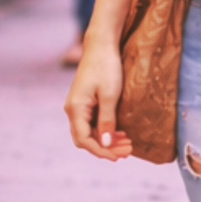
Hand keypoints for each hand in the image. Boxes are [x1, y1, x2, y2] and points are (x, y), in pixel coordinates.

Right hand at [64, 33, 133, 160]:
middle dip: (105, 148)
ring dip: (107, 140)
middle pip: (85, 139)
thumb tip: (105, 144)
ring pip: (89, 132)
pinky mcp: (84, 102)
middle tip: (127, 151)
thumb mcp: (109, 95)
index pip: (84, 139)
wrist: (101, 45)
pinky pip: (92, 123)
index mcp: (75, 108)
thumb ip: (107, 121)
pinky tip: (120, 132)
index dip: (101, 151)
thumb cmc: (106, 67)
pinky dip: (105, 130)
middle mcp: (72, 109)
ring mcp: (77, 106)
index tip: (118, 156)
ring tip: (127, 143)